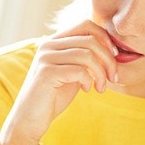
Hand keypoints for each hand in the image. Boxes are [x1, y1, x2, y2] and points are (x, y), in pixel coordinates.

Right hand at [0, 20, 117, 144]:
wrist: (30, 119)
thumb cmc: (54, 96)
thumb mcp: (73, 72)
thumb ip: (85, 58)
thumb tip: (111, 49)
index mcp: (55, 41)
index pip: (86, 25)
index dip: (105, 38)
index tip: (114, 57)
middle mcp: (48, 45)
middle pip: (90, 39)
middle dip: (109, 59)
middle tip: (113, 77)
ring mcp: (46, 58)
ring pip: (87, 55)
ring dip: (101, 73)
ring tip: (101, 87)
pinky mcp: (46, 73)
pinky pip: (79, 70)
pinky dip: (89, 80)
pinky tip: (87, 89)